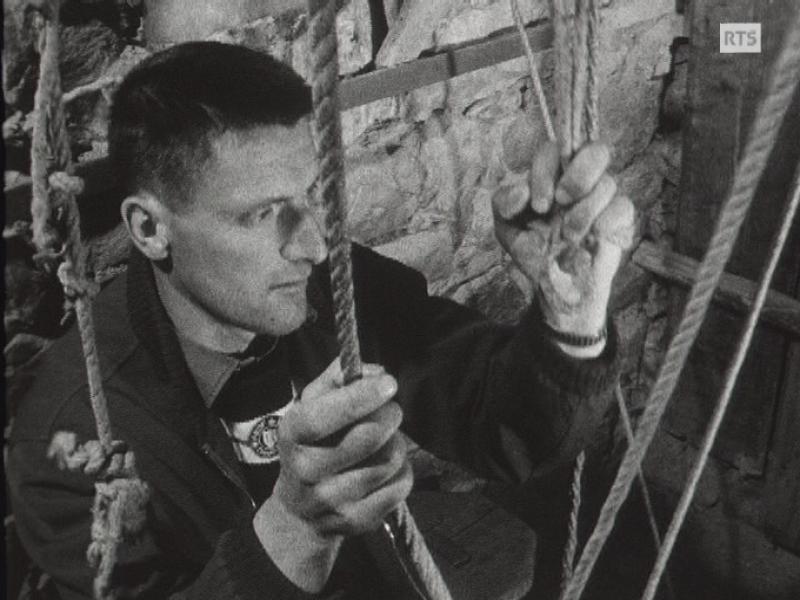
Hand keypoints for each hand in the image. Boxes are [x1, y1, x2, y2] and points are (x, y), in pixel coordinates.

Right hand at [253, 359, 411, 591]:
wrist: (300, 511)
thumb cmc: (312, 442)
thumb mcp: (311, 405)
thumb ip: (338, 378)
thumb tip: (376, 372)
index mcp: (292, 435)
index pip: (322, 418)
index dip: (359, 398)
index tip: (388, 383)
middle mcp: (307, 471)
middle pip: (368, 438)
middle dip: (389, 415)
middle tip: (391, 410)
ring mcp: (332, 500)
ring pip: (389, 460)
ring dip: (397, 442)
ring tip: (385, 440)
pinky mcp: (357, 520)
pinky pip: (400, 485)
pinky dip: (402, 469)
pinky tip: (386, 465)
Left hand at [492, 138, 634, 344]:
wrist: (553, 284)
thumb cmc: (531, 248)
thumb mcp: (506, 226)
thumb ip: (504, 203)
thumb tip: (522, 191)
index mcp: (552, 174)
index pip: (554, 150)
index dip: (545, 172)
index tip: (538, 206)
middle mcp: (581, 180)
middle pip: (597, 150)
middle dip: (580, 174)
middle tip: (562, 201)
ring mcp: (603, 198)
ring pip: (608, 183)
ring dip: (585, 211)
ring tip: (568, 236)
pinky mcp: (620, 220)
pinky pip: (623, 207)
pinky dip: (606, 222)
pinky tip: (592, 237)